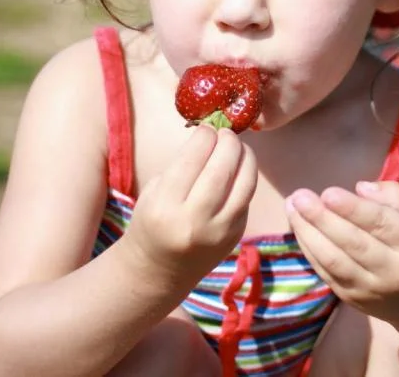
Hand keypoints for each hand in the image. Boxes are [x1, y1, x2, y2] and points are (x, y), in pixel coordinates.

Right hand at [123, 126, 257, 286]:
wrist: (158, 271)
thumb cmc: (152, 222)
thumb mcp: (155, 192)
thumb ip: (182, 166)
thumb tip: (213, 136)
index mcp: (165, 206)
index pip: (193, 159)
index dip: (205, 136)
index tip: (207, 127)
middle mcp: (195, 220)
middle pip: (223, 168)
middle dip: (229, 142)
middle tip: (227, 133)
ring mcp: (220, 231)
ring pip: (245, 183)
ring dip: (246, 157)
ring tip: (239, 146)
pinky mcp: (236, 235)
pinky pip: (247, 198)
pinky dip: (246, 178)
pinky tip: (240, 168)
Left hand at [285, 181, 398, 328]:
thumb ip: (398, 196)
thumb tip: (360, 188)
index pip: (382, 224)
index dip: (353, 209)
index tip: (328, 192)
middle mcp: (394, 271)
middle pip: (353, 243)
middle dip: (323, 218)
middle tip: (300, 196)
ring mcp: (370, 289)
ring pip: (334, 261)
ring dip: (308, 233)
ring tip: (292, 207)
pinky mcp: (351, 298)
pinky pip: (325, 272)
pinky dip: (309, 248)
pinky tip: (299, 226)